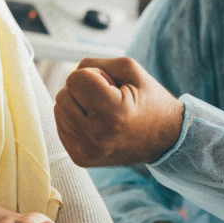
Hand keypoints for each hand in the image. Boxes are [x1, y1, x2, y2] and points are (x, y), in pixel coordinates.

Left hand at [54, 57, 184, 167]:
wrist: (164, 139)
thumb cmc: (148, 100)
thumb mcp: (130, 70)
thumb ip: (95, 64)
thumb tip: (69, 77)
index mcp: (112, 114)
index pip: (75, 79)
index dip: (93, 75)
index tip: (112, 86)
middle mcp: (96, 137)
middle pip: (62, 95)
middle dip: (82, 90)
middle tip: (109, 100)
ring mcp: (86, 151)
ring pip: (58, 110)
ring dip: (77, 105)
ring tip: (103, 113)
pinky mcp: (80, 158)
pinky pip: (61, 127)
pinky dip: (76, 120)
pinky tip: (96, 124)